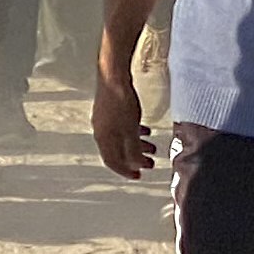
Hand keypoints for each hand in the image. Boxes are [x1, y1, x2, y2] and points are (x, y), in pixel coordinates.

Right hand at [91, 63, 155, 179]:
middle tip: (149, 164)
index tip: (137, 176)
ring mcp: (104, 120)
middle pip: (118, 151)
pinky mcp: (110, 109)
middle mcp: (101, 131)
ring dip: (137, 145)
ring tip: (151, 147)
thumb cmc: (120, 102)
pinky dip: (134, 132)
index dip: (125, 170)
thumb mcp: (130, 130)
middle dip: (135, 159)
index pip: (112, 161)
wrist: (113, 77)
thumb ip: (132, 149)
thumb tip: (135, 165)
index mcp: (104, 138)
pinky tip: (145, 130)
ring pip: (121, 139)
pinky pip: (123, 127)